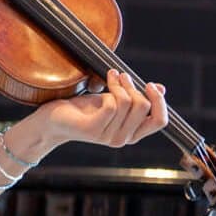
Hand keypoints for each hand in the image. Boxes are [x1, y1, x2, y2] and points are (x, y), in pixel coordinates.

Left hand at [31, 70, 167, 149]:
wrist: (54, 120)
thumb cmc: (84, 109)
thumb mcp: (114, 101)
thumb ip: (135, 98)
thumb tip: (161, 88)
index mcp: (132, 133)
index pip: (159, 121)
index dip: (159, 101)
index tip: (149, 84)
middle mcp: (123, 139)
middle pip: (143, 107)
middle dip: (134, 86)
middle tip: (122, 76)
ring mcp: (108, 136)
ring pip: (127, 102)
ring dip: (119, 84)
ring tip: (110, 76)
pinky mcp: (93, 129)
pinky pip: (111, 105)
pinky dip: (108, 89)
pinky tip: (101, 84)